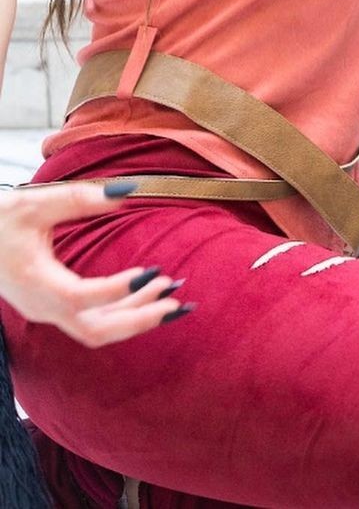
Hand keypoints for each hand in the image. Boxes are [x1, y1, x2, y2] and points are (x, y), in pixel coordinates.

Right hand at [0, 182, 191, 345]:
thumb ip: (80, 198)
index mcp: (35, 283)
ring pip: (96, 329)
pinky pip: (92, 319)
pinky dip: (123, 311)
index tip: (152, 271)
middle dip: (138, 318)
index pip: (80, 298)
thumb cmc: (0, 220)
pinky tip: (149, 293)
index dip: (117, 289)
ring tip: (172, 293)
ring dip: (136, 315)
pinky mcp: (53, 306)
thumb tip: (127, 191)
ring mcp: (47, 311)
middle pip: (94, 330)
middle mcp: (42, 306)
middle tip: (177, 300)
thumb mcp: (35, 202)